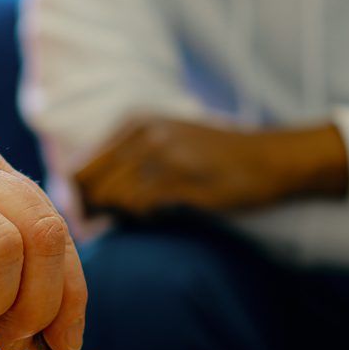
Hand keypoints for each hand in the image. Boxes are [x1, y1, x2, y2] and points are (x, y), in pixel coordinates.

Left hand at [75, 117, 348, 216]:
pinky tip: (160, 215)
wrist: (269, 159)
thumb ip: (125, 161)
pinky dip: (144, 217)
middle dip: (91, 212)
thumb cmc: (215, 158)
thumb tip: (84, 197)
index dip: (78, 198)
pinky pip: (140, 205)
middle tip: (107, 228)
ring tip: (141, 218)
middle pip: (88, 183)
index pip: (79, 166)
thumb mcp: (165, 142)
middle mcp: (143, 131)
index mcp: (133, 121)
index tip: (92, 219)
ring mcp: (163, 151)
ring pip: (111, 195)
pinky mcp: (182, 176)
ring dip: (119, 215)